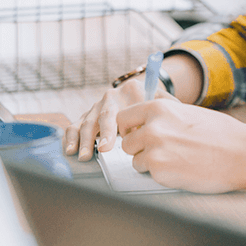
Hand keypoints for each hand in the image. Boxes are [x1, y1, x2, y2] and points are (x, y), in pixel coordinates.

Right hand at [63, 78, 178, 160]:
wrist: (141, 91)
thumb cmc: (155, 103)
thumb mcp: (165, 102)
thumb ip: (170, 109)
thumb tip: (175, 124)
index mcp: (131, 91)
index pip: (124, 109)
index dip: (118, 128)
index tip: (119, 142)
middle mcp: (111, 96)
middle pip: (103, 115)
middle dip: (101, 134)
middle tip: (101, 150)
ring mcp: (97, 106)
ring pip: (86, 121)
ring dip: (83, 140)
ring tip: (83, 155)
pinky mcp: (87, 116)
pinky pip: (75, 125)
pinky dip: (71, 137)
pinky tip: (70, 150)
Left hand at [116, 101, 245, 193]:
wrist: (242, 154)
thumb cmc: (220, 133)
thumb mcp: (187, 112)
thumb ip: (162, 115)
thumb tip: (143, 119)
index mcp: (158, 109)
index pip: (123, 117)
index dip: (128, 128)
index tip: (135, 134)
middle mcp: (152, 127)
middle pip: (126, 142)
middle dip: (139, 149)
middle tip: (161, 152)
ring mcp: (154, 150)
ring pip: (135, 160)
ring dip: (150, 163)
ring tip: (176, 160)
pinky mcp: (160, 171)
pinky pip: (148, 174)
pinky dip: (161, 174)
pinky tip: (181, 169)